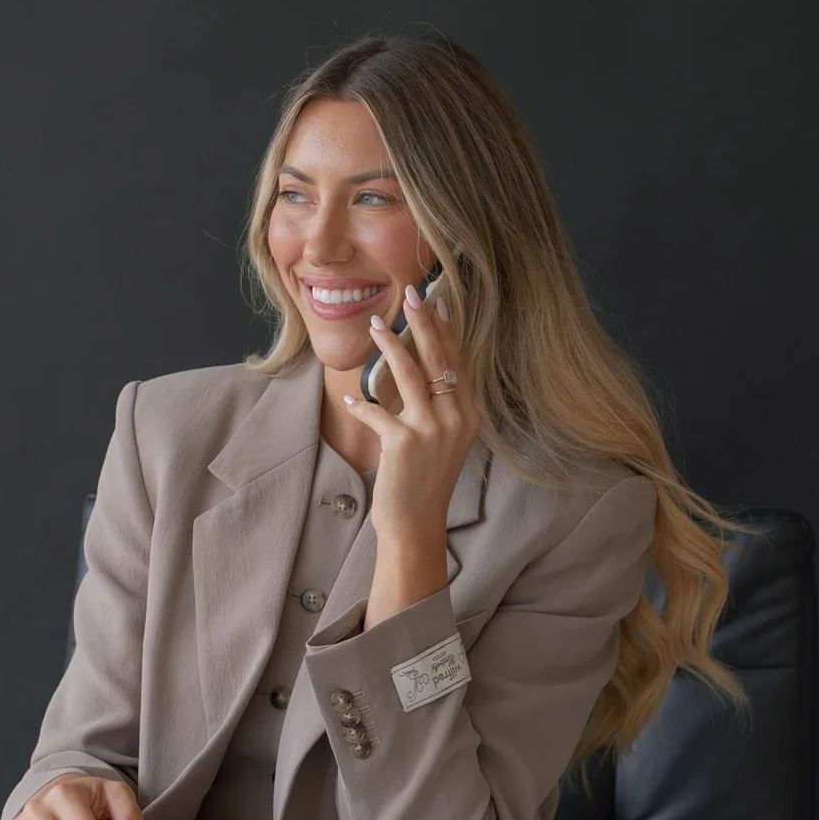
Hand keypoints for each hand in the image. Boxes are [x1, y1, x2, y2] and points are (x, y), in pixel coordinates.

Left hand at [348, 282, 479, 615]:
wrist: (416, 526)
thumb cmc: (423, 482)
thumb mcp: (442, 441)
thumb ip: (437, 407)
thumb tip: (420, 367)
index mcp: (467, 416)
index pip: (457, 362)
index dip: (445, 330)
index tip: (437, 302)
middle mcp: (455, 419)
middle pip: (439, 359)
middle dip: (423, 323)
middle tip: (411, 293)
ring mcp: (431, 431)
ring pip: (411, 375)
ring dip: (391, 346)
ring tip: (375, 324)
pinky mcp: (404, 443)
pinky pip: (378, 411)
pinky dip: (362, 403)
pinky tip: (350, 399)